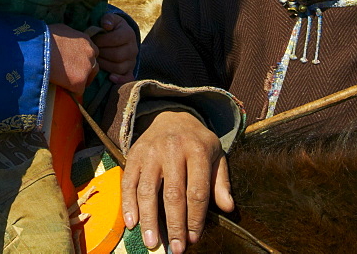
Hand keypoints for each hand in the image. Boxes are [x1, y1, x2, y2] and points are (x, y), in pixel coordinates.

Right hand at [48, 23, 97, 92]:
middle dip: (85, 72)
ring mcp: (86, 67)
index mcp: (85, 40)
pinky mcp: (80, 80)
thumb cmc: (43, 37)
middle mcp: (90, 53)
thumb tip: (64, 44)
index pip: (90, 52)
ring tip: (66, 85)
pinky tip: (61, 88)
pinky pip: (78, 90)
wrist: (38, 47)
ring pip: (87, 79)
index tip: (73, 64)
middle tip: (72, 76)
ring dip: (79, 82)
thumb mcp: (60, 31)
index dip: (82, 59)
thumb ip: (69, 38)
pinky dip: (71, 91)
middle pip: (93, 66)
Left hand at [90, 13, 137, 83]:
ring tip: (96, 60)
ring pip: (119, 67)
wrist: (120, 37)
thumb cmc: (111, 28)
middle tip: (92, 52)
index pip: (115, 39)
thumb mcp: (110, 20)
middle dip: (101, 54)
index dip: (101, 41)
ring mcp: (132, 61)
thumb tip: (106, 25)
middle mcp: (133, 48)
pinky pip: (127, 77)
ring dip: (105, 65)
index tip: (92, 40)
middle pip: (117, 55)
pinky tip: (110, 78)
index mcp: (128, 34)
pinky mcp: (130, 70)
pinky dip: (119, 79)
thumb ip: (108, 19)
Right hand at [121, 111, 233, 253]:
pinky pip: (128, 182)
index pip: (197, 191)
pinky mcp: (134, 155)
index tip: (194, 239)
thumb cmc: (196, 142)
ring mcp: (150, 152)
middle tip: (176, 248)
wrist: (171, 116)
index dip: (196, 218)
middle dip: (174, 225)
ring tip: (152, 242)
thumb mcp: (215, 155)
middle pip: (173, 194)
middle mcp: (173, 150)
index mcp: (197, 150)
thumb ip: (221, 182)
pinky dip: (128, 204)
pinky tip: (132, 223)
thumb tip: (228, 208)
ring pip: (148, 190)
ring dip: (149, 220)